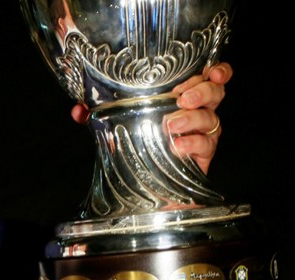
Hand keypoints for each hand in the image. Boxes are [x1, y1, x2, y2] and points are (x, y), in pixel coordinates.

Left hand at [69, 61, 233, 173]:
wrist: (148, 194)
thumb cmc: (138, 152)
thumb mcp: (115, 129)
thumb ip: (96, 117)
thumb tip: (78, 110)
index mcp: (180, 100)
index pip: (208, 78)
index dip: (217, 71)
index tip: (208, 71)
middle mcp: (196, 115)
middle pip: (216, 93)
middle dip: (202, 91)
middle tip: (181, 98)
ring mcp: (201, 136)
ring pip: (211, 118)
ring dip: (192, 117)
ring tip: (170, 123)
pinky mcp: (202, 159)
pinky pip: (206, 145)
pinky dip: (193, 143)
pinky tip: (178, 146)